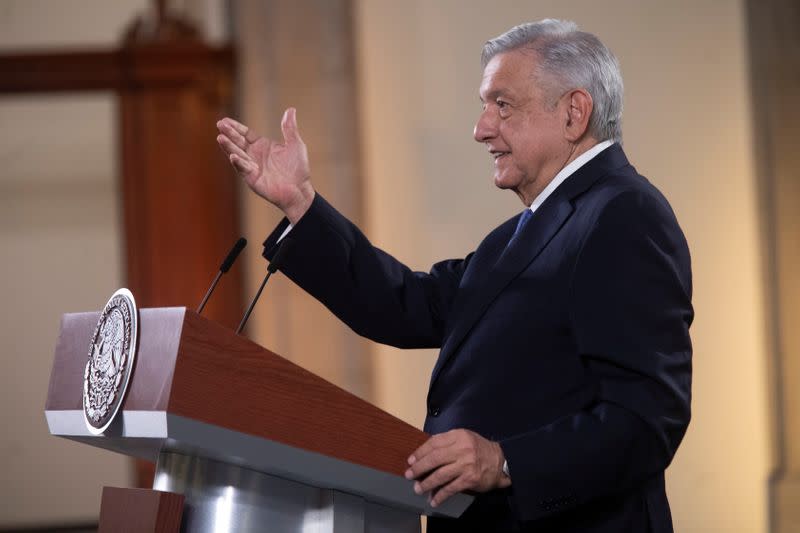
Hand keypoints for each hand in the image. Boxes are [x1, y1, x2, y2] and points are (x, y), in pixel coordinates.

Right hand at [216, 108, 314, 223]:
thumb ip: (289, 128)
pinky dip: (238, 163)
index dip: (235, 127)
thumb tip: (291, 110)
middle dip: (229, 134)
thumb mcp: (295, 144)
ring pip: (237, 154)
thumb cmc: (298, 168)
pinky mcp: (253, 179)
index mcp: (262, 146)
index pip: (245, 134)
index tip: (225, 120)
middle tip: (220, 125)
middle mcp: (254, 155)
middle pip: (238, 142)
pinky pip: (244, 169)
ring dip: (229, 147)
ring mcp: (252, 167)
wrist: (300, 189)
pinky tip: (233, 156)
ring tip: (220, 138)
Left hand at [404, 429, 510, 507]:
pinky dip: (440, 495)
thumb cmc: (478, 449)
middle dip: (419, 468)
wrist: (500, 461)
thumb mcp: (464, 438)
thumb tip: (424, 455)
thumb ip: (447, 443)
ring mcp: (466, 464)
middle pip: (435, 458)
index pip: (434, 443)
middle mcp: (462, 449)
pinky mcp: (470, 479)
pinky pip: (451, 488)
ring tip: (418, 489)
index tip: (411, 461)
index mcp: (458, 435)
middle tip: (409, 475)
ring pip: (441, 475)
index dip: (420, 452)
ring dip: (427, 483)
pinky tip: (434, 499)